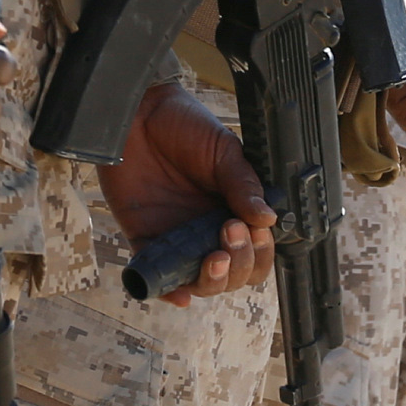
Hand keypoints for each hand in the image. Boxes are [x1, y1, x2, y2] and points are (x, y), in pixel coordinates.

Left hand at [98, 80, 275, 300]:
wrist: (138, 112)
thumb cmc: (183, 125)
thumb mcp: (223, 150)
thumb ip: (243, 184)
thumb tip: (268, 219)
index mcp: (233, 211)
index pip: (256, 251)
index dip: (259, 251)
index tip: (253, 230)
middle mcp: (208, 230)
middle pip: (234, 273)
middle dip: (239, 264)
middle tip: (230, 232)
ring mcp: (178, 237)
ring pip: (200, 281)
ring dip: (212, 280)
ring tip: (213, 258)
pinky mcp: (145, 238)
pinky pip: (156, 276)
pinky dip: (167, 291)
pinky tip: (180, 294)